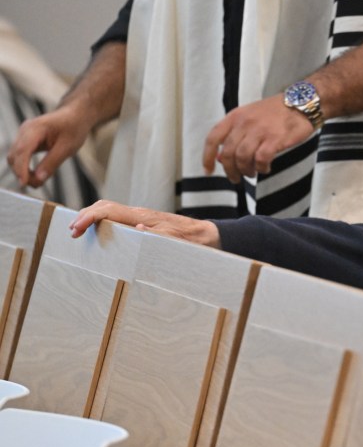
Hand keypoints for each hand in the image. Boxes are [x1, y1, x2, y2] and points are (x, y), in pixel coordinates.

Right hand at [7, 107, 90, 186]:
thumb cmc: (73, 128)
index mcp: (35, 129)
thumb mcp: (67, 147)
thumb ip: (52, 163)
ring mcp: (23, 134)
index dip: (21, 168)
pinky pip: (20, 155)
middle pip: (15, 155)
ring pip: (15, 157)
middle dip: (22, 172)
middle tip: (36, 185)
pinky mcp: (26, 139)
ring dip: (22, 171)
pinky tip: (35, 175)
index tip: (24, 183)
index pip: (22, 150)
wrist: (75, 115)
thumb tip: (38, 179)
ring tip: (37, 182)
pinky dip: (24, 166)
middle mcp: (25, 130)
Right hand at [70, 200, 220, 247]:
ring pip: (110, 210)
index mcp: (143, 217)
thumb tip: (137, 228)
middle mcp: (139, 214)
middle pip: (105, 206)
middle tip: (72, 231)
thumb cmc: (192, 240)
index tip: (76, 229)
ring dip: (92, 217)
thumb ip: (158, 235)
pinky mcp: (144, 222)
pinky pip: (118, 217)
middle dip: (85, 216)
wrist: (207, 235)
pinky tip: (98, 230)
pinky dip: (103, 220)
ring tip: (79, 230)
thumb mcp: (176, 240)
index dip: (89, 217)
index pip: (109, 210)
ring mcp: (141, 217)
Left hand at [202, 94, 314, 182]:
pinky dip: (261, 168)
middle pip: (228, 153)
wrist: (301, 102)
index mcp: (235, 116)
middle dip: (230, 170)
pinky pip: (261, 159)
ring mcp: (259, 130)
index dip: (207, 157)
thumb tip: (223, 157)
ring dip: (246, 170)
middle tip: (236, 178)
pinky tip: (265, 168)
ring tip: (253, 172)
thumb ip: (237, 134)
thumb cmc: (277, 112)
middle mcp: (244, 123)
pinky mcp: (274, 138)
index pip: (213, 138)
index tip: (208, 170)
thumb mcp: (251, 116)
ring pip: (243, 158)